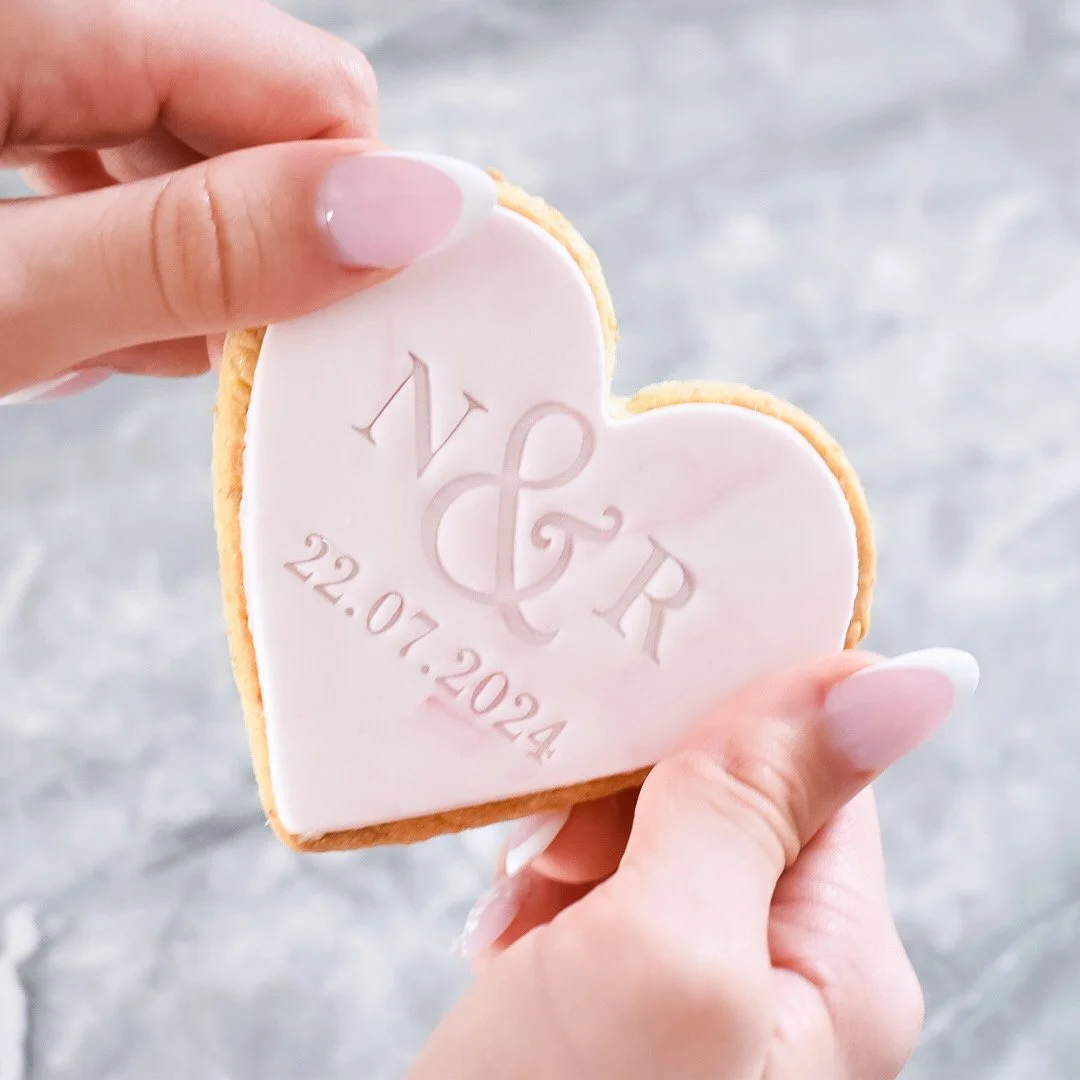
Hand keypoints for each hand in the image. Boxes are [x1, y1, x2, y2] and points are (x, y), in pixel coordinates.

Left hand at [0, 0, 494, 402]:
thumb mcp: (0, 299)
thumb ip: (195, 250)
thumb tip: (412, 210)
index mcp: (45, 11)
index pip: (309, 89)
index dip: (354, 220)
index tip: (333, 336)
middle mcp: (46, 15)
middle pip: (250, 113)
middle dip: (252, 249)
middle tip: (185, 350)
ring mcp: (21, 58)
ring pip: (183, 145)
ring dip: (176, 261)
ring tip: (91, 339)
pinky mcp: (6, 102)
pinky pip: (109, 158)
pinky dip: (110, 246)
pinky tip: (55, 307)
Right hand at [412, 649, 977, 1078]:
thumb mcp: (665, 952)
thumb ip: (762, 806)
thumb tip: (910, 675)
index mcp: (836, 959)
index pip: (805, 763)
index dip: (711, 726)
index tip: (621, 730)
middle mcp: (782, 976)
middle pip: (715, 795)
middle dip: (618, 802)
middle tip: (556, 858)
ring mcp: (700, 995)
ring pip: (642, 836)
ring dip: (567, 850)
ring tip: (523, 917)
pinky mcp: (622, 1006)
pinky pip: (594, 893)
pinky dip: (541, 897)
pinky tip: (509, 947)